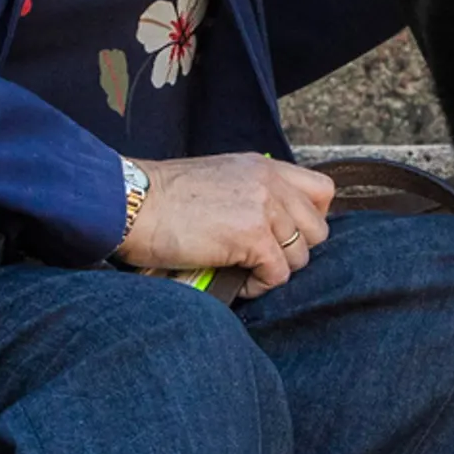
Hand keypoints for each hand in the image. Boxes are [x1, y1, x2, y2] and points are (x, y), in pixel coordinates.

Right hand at [120, 154, 332, 298]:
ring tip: (243, 270)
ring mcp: (264, 208)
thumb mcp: (218, 179)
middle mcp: (270, 182)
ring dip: (275, 270)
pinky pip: (278, 275)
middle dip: (293, 250)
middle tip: (261, 258)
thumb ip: (251, 193)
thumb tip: (270, 229)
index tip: (283, 235)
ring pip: (301, 256)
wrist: (132, 203)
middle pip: (318, 229)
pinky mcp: (252, 237)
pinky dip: (259, 286)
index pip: (322, 192)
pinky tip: (235, 280)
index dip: (309, 220)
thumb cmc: (162, 198)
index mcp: (263, 166)